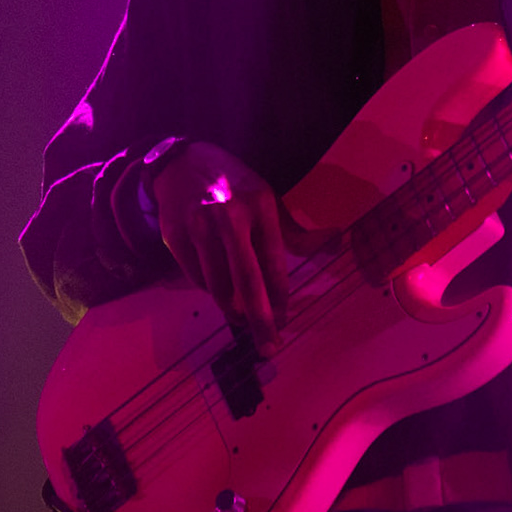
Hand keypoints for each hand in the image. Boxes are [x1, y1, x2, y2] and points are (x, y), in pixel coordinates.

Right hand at [150, 140, 291, 346]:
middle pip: (247, 282)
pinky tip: (218, 286)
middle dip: (261, 320)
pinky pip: (196, 278)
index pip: (274, 263)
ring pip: (218, 286)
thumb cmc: (235, 187)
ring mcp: (198, 227)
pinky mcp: (174, 237)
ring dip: (233, 309)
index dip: (280, 297)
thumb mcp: (268, 200)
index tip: (285, 321)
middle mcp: (229, 217)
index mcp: (259, 206)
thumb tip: (336, 244)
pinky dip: (209, 289)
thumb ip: (296, 232)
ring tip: (242, 317)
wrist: (181, 163)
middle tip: (269, 348)